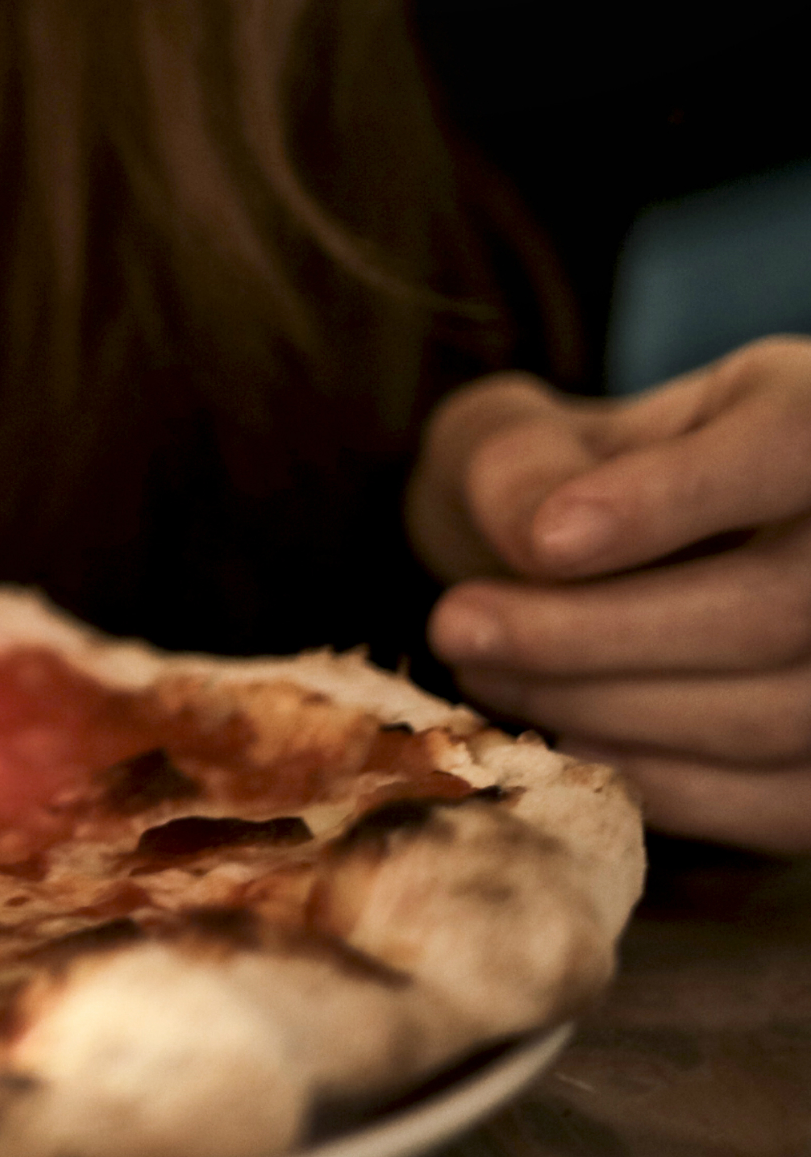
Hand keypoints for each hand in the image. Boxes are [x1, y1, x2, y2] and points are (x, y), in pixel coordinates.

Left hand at [410, 337, 810, 852]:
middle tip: (456, 627)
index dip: (672, 500)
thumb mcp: (528, 434)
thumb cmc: (568, 483)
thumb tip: (541, 542)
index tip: (542, 543)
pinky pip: (776, 799)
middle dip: (592, 634)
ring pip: (779, 713)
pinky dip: (653, 779)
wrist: (615, 563)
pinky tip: (559, 739)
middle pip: (776, 605)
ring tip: (484, 672)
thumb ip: (520, 462)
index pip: (789, 440)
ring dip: (605, 710)